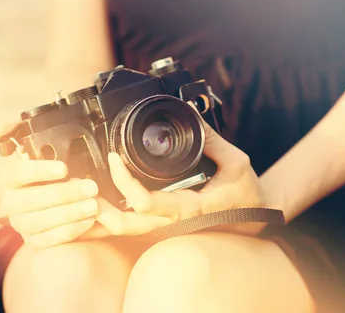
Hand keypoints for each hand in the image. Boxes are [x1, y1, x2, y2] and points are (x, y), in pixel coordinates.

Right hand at [0, 122, 100, 249]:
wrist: (62, 200)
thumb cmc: (51, 172)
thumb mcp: (41, 149)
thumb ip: (18, 132)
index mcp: (9, 178)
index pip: (17, 173)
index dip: (39, 170)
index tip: (64, 168)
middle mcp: (10, 202)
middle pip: (30, 200)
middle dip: (63, 194)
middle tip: (90, 187)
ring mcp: (21, 224)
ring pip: (40, 221)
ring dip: (69, 213)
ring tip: (93, 204)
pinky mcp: (33, 241)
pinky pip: (49, 240)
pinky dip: (70, 231)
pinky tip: (88, 221)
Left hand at [94, 119, 265, 236]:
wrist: (259, 216)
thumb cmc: (249, 193)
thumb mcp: (236, 161)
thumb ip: (210, 137)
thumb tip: (187, 113)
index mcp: (191, 209)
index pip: (147, 203)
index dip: (124, 183)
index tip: (115, 158)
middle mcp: (176, 224)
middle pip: (127, 226)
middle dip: (100, 210)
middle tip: (84, 185)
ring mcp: (171, 228)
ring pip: (128, 232)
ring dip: (103, 216)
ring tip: (86, 193)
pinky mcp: (168, 226)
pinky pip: (136, 227)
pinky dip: (116, 217)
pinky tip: (102, 204)